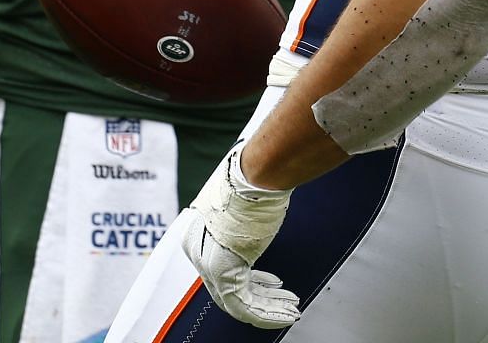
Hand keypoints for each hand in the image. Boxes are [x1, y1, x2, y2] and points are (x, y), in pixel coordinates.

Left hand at [183, 145, 298, 328]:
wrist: (257, 174)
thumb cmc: (253, 181)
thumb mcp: (243, 206)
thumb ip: (242, 224)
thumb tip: (257, 224)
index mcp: (196, 234)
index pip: (221, 270)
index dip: (253, 281)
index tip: (273, 284)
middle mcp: (197, 251)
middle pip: (228, 289)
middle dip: (262, 298)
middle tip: (284, 302)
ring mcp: (207, 262)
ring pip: (237, 301)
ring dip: (268, 309)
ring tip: (291, 311)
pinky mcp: (222, 270)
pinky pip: (244, 305)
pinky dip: (267, 313)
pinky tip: (286, 312)